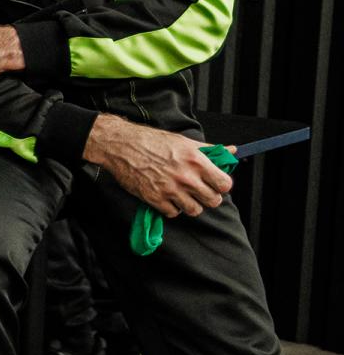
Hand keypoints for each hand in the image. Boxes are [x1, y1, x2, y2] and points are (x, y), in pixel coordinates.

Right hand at [84, 114, 233, 217]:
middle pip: (213, 201)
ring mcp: (170, 189)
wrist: (122, 146)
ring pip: (195, 210)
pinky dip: (172, 208)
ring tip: (184, 196)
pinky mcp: (155, 198)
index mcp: (196, 161)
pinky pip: (173, 213)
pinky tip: (168, 197)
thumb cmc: (152, 141)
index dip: (221, 185)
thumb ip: (209, 150)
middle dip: (209, 197)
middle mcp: (186, 177)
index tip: (215, 183)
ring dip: (191, 204)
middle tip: (200, 191)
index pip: (225, 184)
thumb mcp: (184, 141)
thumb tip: (232, 151)